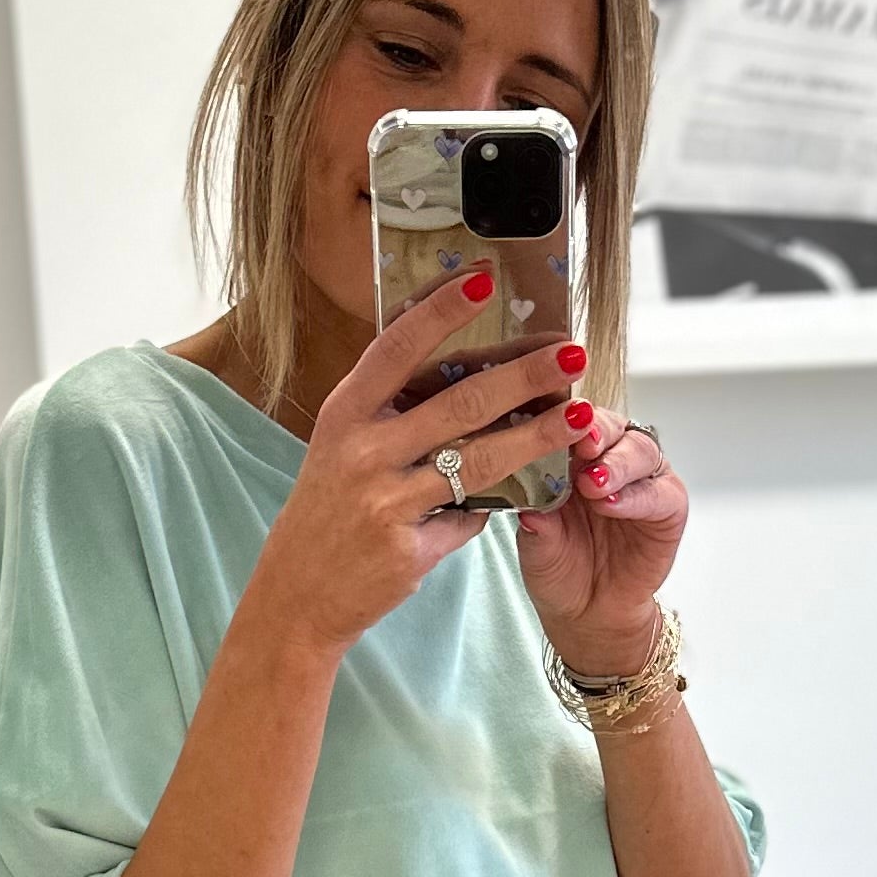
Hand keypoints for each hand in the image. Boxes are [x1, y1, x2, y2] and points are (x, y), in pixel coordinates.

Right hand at [243, 274, 574, 656]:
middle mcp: (362, 452)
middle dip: (523, 375)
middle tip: (571, 354)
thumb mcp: (341, 449)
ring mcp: (385, 502)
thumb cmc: (328, 513)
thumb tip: (465, 383)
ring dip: (537, 436)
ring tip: (579, 415)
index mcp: (344, 414)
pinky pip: (469, 519)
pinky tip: (527, 492)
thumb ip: (391, 415)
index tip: (483, 280)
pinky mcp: (408, 549)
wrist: (297, 596)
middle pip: (460, 402)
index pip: (396, 347)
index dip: (440, 310)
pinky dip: (495, 507)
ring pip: (480, 460)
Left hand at [516, 401, 686, 680]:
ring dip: (617, 462)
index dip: (564, 418)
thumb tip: (526, 499)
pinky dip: (637, 495)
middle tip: (581, 444)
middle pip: (611, 426)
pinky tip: (613, 504)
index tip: (552, 422)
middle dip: (596, 430)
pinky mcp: (668, 506)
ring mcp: (641, 480)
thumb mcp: (536, 543)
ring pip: (639, 449)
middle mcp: (609, 459)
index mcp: (572, 455)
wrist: (586, 613)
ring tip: (593, 484)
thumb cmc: (559, 569)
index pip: (572, 421)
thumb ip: (536, 518)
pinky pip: (659, 492)